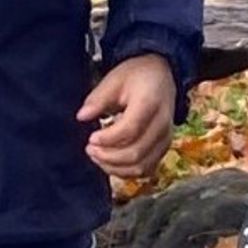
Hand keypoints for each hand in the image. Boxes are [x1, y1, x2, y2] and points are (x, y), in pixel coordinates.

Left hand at [80, 53, 177, 179]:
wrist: (161, 77)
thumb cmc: (137, 77)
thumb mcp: (115, 79)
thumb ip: (98, 98)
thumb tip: (82, 116)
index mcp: (151, 103)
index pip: (130, 130)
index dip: (108, 139)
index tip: (91, 138)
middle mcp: (162, 125)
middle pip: (136, 153)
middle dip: (108, 156)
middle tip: (90, 148)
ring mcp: (165, 139)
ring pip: (141, 167)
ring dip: (115, 167)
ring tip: (97, 156)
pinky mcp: (162, 149)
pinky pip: (145, 170)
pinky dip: (126, 171)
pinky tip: (110, 162)